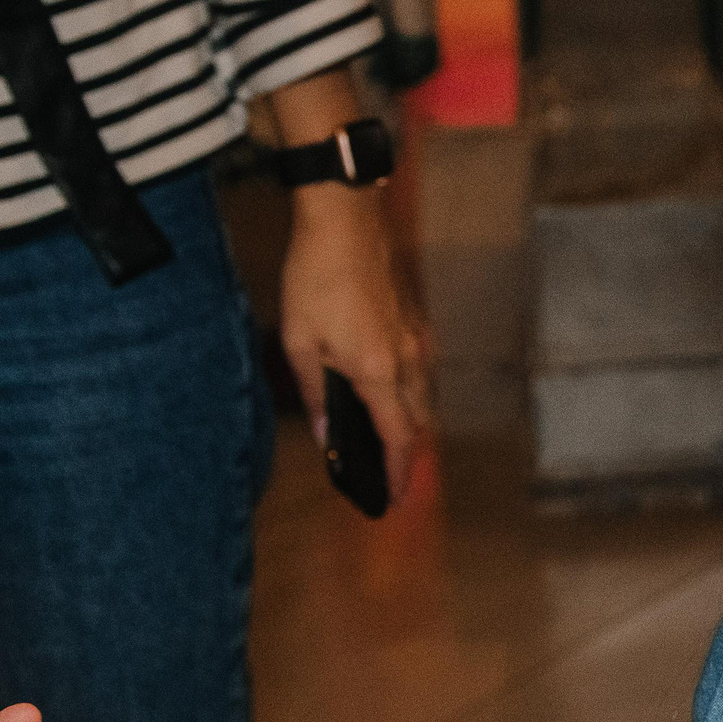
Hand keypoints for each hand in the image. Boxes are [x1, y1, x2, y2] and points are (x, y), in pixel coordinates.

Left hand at [281, 185, 432, 500]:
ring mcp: (417, 340)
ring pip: (424, 397)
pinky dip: (410, 395)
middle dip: (408, 452)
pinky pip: (420, 373)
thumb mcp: (299, 342)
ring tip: (384, 438)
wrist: (345, 222)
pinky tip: (385, 392)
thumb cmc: (315, 278)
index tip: (394, 499)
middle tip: (387, 474)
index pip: (398, 437)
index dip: (399, 473)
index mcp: (377, 371)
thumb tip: (327, 435)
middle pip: (420, 422)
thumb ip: (315, 393)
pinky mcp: (415, 323)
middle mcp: (407, 361)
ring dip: (410, 422)